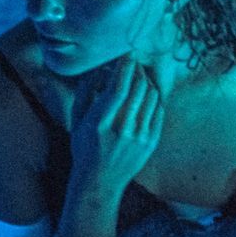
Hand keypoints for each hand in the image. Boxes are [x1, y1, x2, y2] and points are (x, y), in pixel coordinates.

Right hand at [69, 0, 173, 187]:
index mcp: (100, 124)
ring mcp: (139, 138)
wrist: (100, 181)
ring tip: (139, 76)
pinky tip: (146, 93)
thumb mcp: (76, 120)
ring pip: (151, 97)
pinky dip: (154, 97)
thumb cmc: (84, 147)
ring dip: (147, 81)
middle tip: (133, 62)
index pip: (118, 88)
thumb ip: (86, 93)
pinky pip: (158, 111)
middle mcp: (122, 130)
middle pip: (138, 89)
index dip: (125, 68)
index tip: (126, 55)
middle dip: (137, 70)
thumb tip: (100, 69)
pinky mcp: (150, 143)